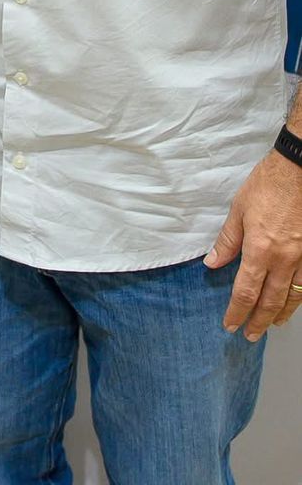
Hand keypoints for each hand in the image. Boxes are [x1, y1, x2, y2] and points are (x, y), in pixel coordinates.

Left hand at [205, 150, 301, 338]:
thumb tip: (213, 263)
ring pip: (293, 297)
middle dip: (259, 321)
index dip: (237, 311)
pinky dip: (300, 298)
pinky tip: (295, 302)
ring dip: (282, 314)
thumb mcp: (239, 210)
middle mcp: (284, 260)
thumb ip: (227, 240)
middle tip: (250, 335)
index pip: (246, 291)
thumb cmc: (267, 186)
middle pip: (271, 301)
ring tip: (273, 325)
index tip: (230, 324)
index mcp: (260, 250)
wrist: (299, 171)